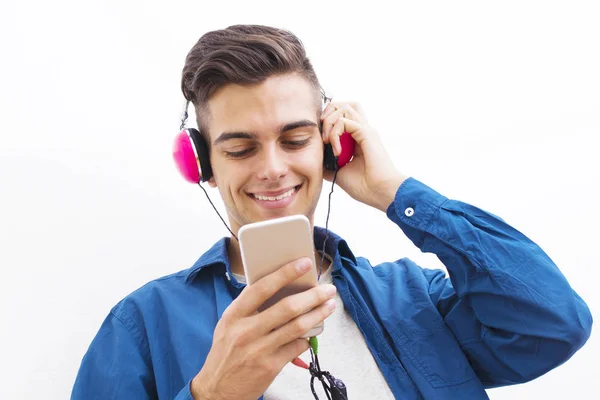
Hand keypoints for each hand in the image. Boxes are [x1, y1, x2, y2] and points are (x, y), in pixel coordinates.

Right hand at [191, 258, 336, 399]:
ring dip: (318, 314)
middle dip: (313, 296)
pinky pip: (297, 347)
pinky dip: (307, 338)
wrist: (217, 389)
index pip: (262, 287)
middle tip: (328, 289)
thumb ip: (248, 308)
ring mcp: (259, 349)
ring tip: (329, 306)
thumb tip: (279, 288)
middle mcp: (246, 330)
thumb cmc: (225, 352)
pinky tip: (312, 333)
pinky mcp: (271, 366)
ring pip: (298, 327)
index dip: (285, 273)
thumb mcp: (228, 325)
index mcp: (234, 315)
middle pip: (287, 307)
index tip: (304, 264)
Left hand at [321, 101, 407, 211]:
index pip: (343, 115)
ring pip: (345, 108)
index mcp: (358, 138)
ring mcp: (366, 131)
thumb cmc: (365, 186)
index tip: (321, 140)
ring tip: (327, 142)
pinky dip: (335, 134)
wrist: (380, 193)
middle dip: (328, 114)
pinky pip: (345, 121)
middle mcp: (363, 131)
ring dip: (330, 123)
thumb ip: (329, 163)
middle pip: (345, 104)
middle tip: (323, 135)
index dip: (328, 121)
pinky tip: (336, 150)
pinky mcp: (367, 134)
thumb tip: (317, 160)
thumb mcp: (339, 173)